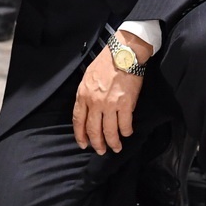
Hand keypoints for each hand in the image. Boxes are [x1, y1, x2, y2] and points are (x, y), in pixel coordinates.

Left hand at [72, 31, 147, 153]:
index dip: (80, 135)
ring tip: (116, 148)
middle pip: (93, 129)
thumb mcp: (87, 78)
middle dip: (96, 143)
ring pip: (109, 131)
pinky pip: (125, 124)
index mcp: (83, 95)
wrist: (123, 54)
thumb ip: (85, 94)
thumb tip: (87, 109)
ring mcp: (110, 104)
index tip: (83, 144)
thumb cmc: (105, 63)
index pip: (78, 120)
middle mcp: (95, 102)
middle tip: (100, 151)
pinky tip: (127, 133)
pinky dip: (126, 132)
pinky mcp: (126, 105)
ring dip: (113, 142)